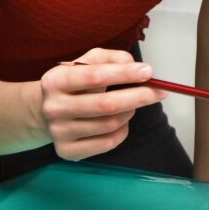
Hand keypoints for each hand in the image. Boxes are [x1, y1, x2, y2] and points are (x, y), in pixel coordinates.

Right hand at [40, 49, 164, 159]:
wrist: (47, 111)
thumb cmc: (77, 83)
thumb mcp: (90, 61)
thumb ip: (114, 58)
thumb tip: (138, 69)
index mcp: (55, 80)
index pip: (94, 76)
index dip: (124, 74)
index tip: (149, 71)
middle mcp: (52, 107)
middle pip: (106, 105)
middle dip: (139, 96)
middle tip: (161, 91)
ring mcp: (58, 132)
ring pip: (110, 124)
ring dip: (130, 112)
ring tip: (131, 104)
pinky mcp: (67, 151)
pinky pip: (108, 142)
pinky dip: (122, 130)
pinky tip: (119, 121)